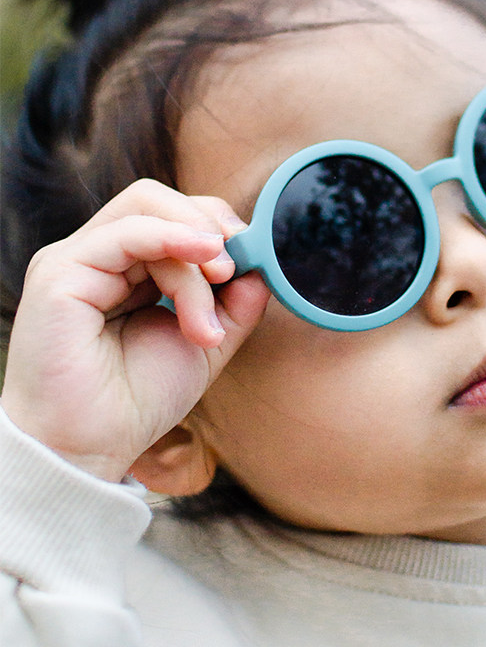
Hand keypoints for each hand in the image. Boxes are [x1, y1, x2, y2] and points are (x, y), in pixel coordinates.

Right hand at [0, 179, 269, 481]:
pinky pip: (126, 233)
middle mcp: (100, 256)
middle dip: (210, 227)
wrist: (93, 447)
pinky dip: (174, 241)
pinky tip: (207, 269)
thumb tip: (262, 265)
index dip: (219, 227)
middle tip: (234, 271)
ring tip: (212, 303)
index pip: (174, 215)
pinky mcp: (60, 273)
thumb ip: (236, 301)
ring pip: (148, 211)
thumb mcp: (207, 340)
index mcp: (128, 267)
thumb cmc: (140, 398)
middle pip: (159, 200)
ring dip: (196, 252)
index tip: (252, 261)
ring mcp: (77, 260)